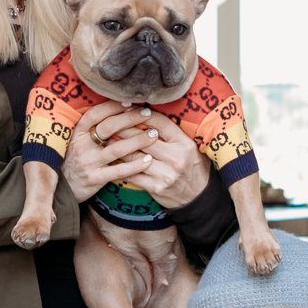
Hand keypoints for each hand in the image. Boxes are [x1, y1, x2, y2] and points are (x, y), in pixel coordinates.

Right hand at [60, 103, 156, 201]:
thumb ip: (94, 129)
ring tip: (154, 135)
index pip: (95, 114)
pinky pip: (119, 171)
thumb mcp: (78, 141)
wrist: (63, 187)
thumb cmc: (76, 160)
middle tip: (148, 114)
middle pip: (108, 127)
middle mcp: (82, 146)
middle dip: (130, 118)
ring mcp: (89, 162)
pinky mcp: (96, 178)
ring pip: (117, 148)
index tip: (130, 102)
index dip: (112, 106)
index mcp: (78, 133)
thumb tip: (120, 111)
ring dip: (138, 140)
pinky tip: (148, 160)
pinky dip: (135, 165)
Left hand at [92, 103, 210, 208]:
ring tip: (107, 138)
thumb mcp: (190, 146)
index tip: (130, 109)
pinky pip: (132, 174)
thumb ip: (172, 134)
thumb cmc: (193, 167)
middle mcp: (175, 158)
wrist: (200, 198)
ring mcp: (165, 174)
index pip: (159, 123)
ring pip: (134, 156)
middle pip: (143, 138)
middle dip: (124, 128)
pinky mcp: (155, 188)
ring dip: (118, 146)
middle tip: (111, 121)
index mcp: (184, 144)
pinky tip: (112, 159)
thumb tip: (148, 116)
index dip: (142, 114)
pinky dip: (120, 166)